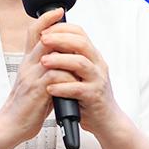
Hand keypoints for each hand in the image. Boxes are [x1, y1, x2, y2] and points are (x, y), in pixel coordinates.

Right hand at [0, 8, 77, 143]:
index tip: (57, 11)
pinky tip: (74, 84)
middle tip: (73, 28)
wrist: (11, 125)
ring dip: (69, 58)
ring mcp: (32, 76)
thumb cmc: (26, 105)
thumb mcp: (35, 81)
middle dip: (61, 31)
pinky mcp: (37, 90)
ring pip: (53, 55)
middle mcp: (28, 65)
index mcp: (28, 62)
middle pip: (43, 38)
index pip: (33, 33)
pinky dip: (68, 78)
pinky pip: (56, 76)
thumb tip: (63, 60)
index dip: (45, 19)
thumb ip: (47, 69)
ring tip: (80, 64)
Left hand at [39, 23, 126, 137]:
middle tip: (43, 40)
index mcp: (92, 55)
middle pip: (81, 43)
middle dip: (60, 39)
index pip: (79, 32)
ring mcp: (97, 80)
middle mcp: (97, 64)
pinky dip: (62, 87)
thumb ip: (68, 57)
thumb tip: (48, 40)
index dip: (61, 28)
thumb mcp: (79, 72)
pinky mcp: (94, 96)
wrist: (106, 120)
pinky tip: (50, 87)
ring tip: (43, 62)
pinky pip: (78, 89)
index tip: (44, 30)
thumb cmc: (88, 94)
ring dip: (59, 61)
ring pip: (80, 63)